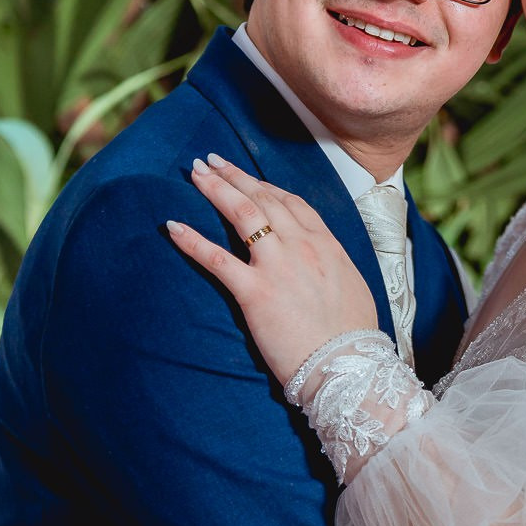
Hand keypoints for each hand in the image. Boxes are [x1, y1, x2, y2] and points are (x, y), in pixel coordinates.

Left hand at [166, 154, 378, 385]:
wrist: (348, 365)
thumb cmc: (353, 336)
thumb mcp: (352, 287)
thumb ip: (333, 267)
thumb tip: (324, 265)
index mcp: (326, 245)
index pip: (292, 203)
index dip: (265, 185)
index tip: (247, 177)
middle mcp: (302, 247)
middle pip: (263, 199)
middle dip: (234, 175)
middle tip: (210, 160)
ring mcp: (278, 267)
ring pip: (242, 214)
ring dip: (215, 189)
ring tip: (194, 173)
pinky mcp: (255, 292)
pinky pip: (217, 258)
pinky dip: (192, 240)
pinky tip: (172, 226)